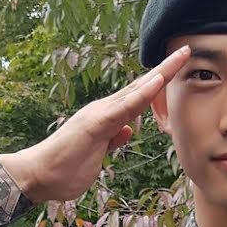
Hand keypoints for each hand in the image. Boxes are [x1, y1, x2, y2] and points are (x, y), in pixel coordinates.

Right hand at [0, 45, 191, 203]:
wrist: (39, 174)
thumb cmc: (66, 169)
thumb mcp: (98, 156)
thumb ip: (112, 141)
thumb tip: (128, 130)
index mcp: (107, 118)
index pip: (138, 98)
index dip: (159, 84)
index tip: (178, 70)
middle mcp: (105, 110)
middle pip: (141, 87)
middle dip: (165, 70)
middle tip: (187, 51)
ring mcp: (100, 114)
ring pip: (136, 91)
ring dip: (160, 73)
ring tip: (180, 57)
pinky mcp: (96, 124)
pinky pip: (125, 107)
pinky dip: (143, 93)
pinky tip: (158, 81)